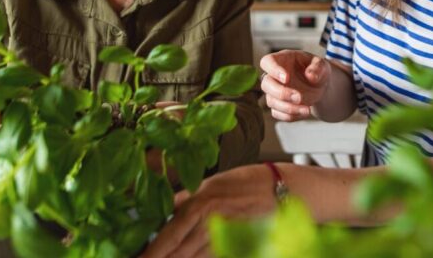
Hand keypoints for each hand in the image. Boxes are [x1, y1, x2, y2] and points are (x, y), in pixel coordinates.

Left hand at [141, 164, 277, 257]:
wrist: (283, 189)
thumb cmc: (249, 181)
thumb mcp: (212, 183)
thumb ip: (187, 198)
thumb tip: (166, 208)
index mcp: (200, 204)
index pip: (167, 235)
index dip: (149, 252)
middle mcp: (209, 224)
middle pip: (177, 254)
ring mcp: (224, 239)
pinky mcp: (236, 248)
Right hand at [260, 50, 330, 121]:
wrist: (320, 86)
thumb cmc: (316, 70)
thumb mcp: (322, 65)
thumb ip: (317, 68)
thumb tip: (310, 76)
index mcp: (282, 60)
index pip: (268, 61)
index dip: (273, 70)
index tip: (286, 78)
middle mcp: (274, 76)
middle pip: (266, 84)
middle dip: (281, 93)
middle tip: (299, 97)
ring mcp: (274, 92)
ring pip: (271, 101)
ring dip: (288, 108)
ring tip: (307, 109)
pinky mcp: (277, 106)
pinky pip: (277, 113)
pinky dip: (290, 116)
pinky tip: (304, 112)